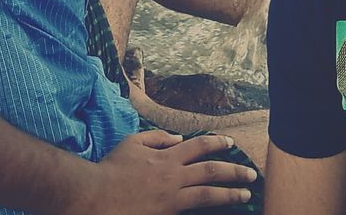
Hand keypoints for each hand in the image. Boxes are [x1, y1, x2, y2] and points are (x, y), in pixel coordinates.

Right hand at [74, 129, 257, 213]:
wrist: (94, 196)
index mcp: (166, 157)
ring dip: (230, 193)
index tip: (231, 143)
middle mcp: (173, 176)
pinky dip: (207, 209)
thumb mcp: (133, 142)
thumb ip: (157, 138)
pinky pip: (192, 212)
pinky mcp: (166, 214)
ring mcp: (171, 198)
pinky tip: (218, 211)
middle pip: (211, 171)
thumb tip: (178, 139)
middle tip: (251, 174)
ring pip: (208, 194)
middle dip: (234, 170)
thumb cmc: (111, 169)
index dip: (217, 143)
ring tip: (245, 194)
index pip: (199, 145)